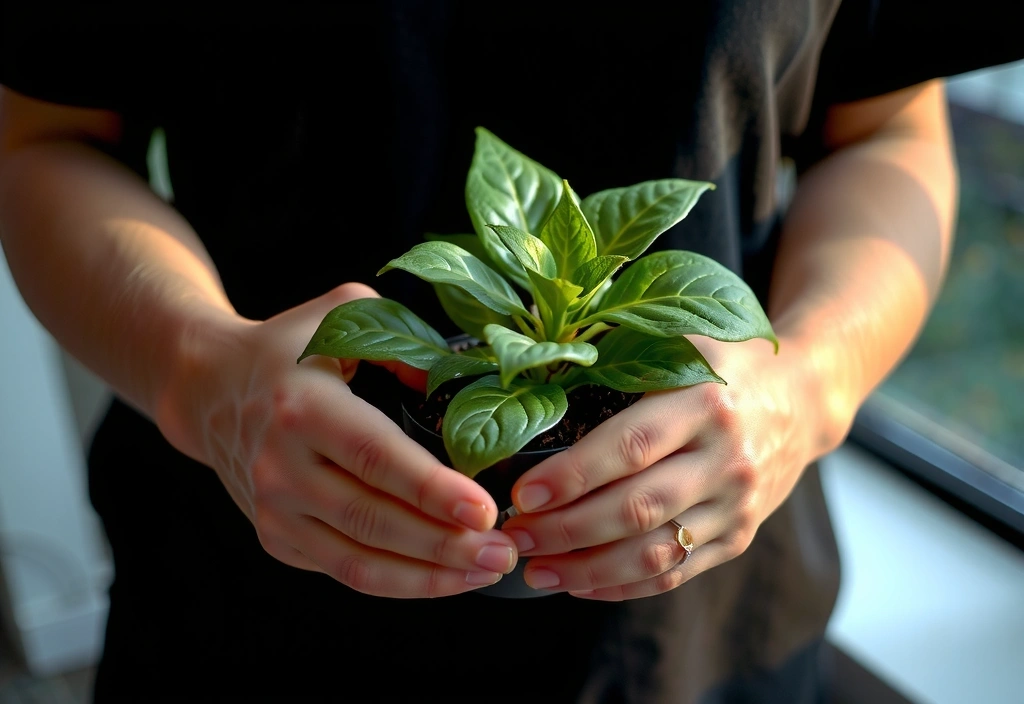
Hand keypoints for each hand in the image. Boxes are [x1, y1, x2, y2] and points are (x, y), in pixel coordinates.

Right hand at [160, 283, 517, 597]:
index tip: (484, 509)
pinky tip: (443, 575)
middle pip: (373, 520)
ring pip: (359, 562)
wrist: (210, 387)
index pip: (376, 457)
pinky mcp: (276, 537)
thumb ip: (405, 343)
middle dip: (446, 544)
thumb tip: (464, 384)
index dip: (432, 489)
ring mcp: (274, 509)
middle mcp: (282, 465)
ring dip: (428, 576)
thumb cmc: (288, 347)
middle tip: (503, 550)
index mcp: (304, 406)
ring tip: (485, 570)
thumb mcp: (343, 315)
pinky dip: (398, 581)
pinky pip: (344, 570)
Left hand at [500, 335, 834, 599]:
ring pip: (655, 554)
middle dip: (566, 530)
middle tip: (515, 536)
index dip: (572, 476)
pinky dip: (623, 586)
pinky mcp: (740, 537)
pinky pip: (677, 575)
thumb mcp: (681, 340)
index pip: (630, 446)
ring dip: (588, 571)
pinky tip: (580, 584)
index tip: (522, 493)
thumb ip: (619, 354)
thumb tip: (536, 369)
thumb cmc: (723, 364)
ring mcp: (736, 504)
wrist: (802, 398)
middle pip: (637, 508)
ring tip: (537, 571)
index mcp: (706, 401)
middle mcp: (726, 458)